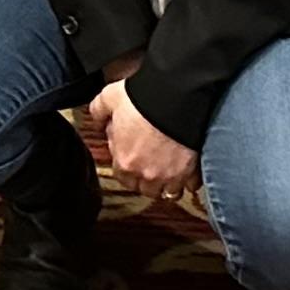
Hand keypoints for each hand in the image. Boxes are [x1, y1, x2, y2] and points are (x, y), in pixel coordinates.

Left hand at [88, 78, 198, 193]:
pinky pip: (191, 186)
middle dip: (146, 179)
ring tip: (169, 171)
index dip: (127, 166)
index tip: (132, 156)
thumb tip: (97, 121)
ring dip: (167, 185)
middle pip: (145, 189)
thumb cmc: (144, 100)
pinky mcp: (192, 172)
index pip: (122, 177)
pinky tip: (187, 170)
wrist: (177, 99)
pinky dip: (189, 181)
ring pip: (168, 192)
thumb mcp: (111, 97)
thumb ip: (99, 111)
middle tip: (149, 163)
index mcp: (125, 162)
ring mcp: (171, 176)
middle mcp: (147, 175)